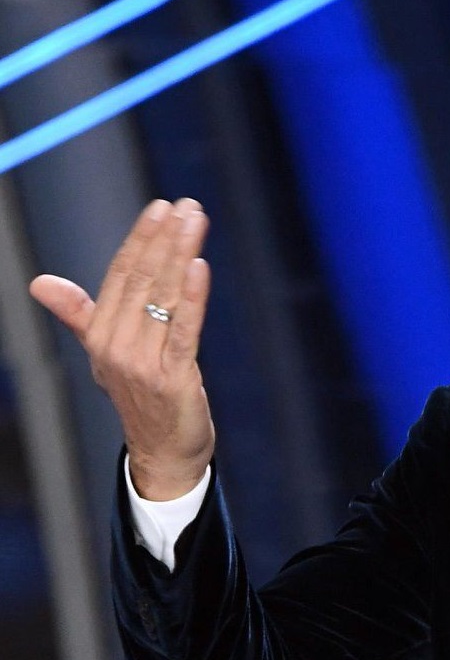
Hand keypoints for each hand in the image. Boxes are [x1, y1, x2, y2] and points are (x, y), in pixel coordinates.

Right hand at [29, 198, 214, 499]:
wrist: (164, 454)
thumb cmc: (142, 398)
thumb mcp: (107, 353)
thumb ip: (80, 313)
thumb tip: (39, 283)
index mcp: (100, 336)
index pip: (120, 276)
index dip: (140, 239)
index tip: (161, 207)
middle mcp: (116, 347)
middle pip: (141, 280)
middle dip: (164, 239)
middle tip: (186, 205)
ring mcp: (144, 364)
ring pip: (162, 298)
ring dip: (181, 255)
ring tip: (196, 221)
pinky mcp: (174, 377)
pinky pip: (184, 330)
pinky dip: (191, 297)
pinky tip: (200, 267)